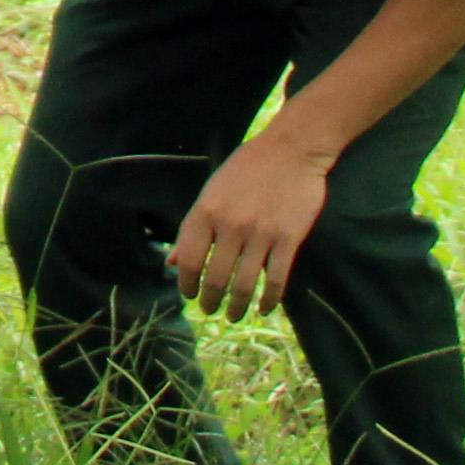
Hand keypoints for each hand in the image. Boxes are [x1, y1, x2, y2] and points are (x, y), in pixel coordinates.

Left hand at [167, 132, 334, 319]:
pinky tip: (264, 308)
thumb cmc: (248, 169)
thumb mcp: (212, 192)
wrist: (292, 149)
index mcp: (206, 211)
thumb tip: (172, 262)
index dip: (186, 284)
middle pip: (215, 279)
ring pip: (244, 285)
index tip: (189, 295)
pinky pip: (275, 280)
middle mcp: (231, 225)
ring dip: (236, 307)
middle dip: (210, 301)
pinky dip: (269, 301)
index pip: (189, 260)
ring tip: (233, 315)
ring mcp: (261, 233)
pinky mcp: (288, 239)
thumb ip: (192, 228)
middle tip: (210, 309)